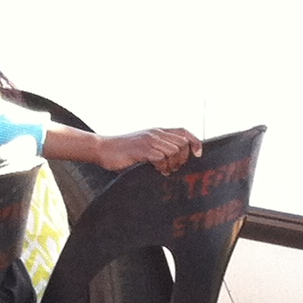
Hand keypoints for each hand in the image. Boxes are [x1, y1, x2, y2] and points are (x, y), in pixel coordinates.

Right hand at [39, 125, 202, 173]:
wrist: (104, 150)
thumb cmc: (124, 153)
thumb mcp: (145, 147)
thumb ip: (160, 149)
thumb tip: (176, 161)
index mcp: (158, 131)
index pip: (184, 131)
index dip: (195, 142)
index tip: (198, 154)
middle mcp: (155, 133)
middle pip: (182, 143)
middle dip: (183, 158)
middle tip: (173, 168)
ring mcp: (148, 140)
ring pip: (174, 150)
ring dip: (172, 164)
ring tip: (163, 170)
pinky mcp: (141, 149)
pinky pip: (161, 157)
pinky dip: (162, 166)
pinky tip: (156, 170)